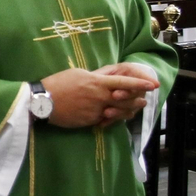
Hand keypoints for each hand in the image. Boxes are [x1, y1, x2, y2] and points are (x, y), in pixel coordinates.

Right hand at [41, 67, 158, 129]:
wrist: (42, 101)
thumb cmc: (58, 83)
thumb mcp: (78, 74)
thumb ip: (95, 78)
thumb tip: (105, 79)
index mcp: (97, 83)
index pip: (124, 83)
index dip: (140, 84)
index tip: (153, 85)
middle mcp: (100, 97)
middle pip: (125, 100)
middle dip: (137, 100)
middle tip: (144, 100)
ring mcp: (95, 111)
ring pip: (117, 112)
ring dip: (127, 111)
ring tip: (132, 110)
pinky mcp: (89, 122)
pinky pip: (104, 120)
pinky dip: (110, 119)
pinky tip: (111, 117)